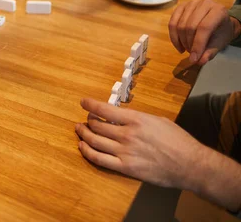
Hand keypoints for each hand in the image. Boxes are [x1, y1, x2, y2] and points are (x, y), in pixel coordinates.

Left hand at [75, 98, 205, 189]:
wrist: (190, 165)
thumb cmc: (178, 141)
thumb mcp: (157, 120)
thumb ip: (137, 118)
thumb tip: (121, 116)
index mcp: (136, 119)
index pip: (105, 109)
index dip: (90, 105)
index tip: (83, 102)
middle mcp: (127, 134)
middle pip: (97, 125)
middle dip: (87, 120)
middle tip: (85, 120)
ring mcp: (124, 151)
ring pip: (94, 140)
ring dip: (83, 134)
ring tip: (80, 130)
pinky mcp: (125, 167)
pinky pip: (99, 159)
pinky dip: (87, 151)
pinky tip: (82, 146)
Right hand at [168, 0, 240, 64]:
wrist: (219, 21)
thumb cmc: (220, 32)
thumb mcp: (219, 43)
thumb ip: (210, 52)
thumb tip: (199, 61)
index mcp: (218, 11)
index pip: (204, 27)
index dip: (198, 44)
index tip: (194, 59)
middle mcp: (204, 3)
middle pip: (190, 26)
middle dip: (189, 44)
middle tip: (191, 54)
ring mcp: (191, 3)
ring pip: (180, 25)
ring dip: (181, 41)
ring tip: (187, 49)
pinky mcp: (181, 7)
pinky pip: (172, 23)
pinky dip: (173, 37)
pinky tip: (178, 44)